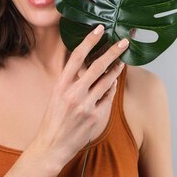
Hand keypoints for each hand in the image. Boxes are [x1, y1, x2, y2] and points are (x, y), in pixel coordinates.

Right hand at [27, 25, 128, 167]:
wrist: (52, 146)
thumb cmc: (53, 119)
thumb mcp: (56, 95)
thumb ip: (70, 81)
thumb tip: (85, 64)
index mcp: (61, 85)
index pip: (77, 56)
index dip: (89, 41)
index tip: (99, 29)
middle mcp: (74, 93)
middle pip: (98, 66)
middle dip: (113, 52)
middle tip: (124, 42)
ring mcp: (86, 105)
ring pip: (107, 81)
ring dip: (116, 70)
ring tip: (121, 62)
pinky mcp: (96, 116)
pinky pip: (108, 97)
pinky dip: (111, 89)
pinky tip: (112, 84)